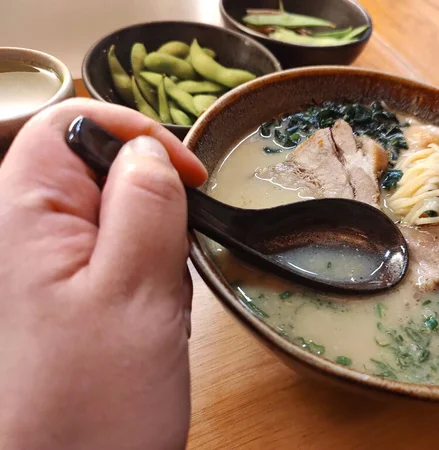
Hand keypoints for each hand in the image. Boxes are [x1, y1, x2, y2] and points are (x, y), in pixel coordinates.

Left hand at [0, 99, 206, 449]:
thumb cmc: (95, 400)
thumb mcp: (133, 291)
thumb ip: (144, 206)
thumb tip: (151, 150)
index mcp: (26, 216)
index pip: (69, 124)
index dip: (131, 131)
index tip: (184, 173)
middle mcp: (36, 231)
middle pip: (105, 167)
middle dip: (154, 202)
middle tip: (171, 257)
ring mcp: (63, 263)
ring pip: (128, 212)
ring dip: (160, 246)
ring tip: (159, 300)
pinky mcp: (87, 289)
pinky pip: (134, 253)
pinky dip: (158, 273)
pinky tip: (157, 314)